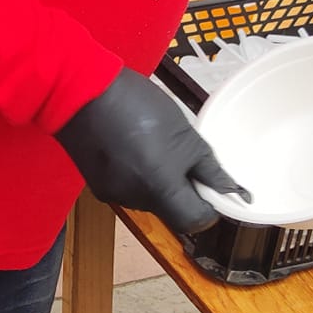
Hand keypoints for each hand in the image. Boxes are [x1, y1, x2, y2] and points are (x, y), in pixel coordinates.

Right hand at [55, 68, 246, 233]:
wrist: (81, 91)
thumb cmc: (137, 104)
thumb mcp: (184, 132)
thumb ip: (208, 167)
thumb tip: (231, 191)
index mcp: (159, 187)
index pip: (195, 221)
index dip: (208, 206)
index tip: (209, 184)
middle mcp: (136, 200)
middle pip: (172, 211)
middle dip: (183, 190)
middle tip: (182, 156)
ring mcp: (114, 195)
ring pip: (151, 201)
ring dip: (160, 182)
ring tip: (153, 147)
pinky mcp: (99, 187)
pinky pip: (130, 190)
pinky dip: (138, 176)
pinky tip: (131, 149)